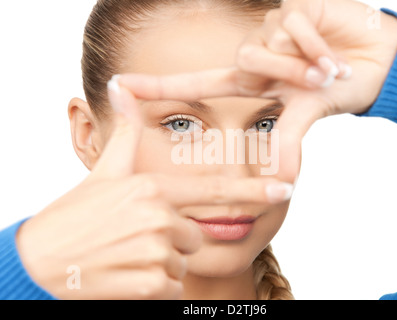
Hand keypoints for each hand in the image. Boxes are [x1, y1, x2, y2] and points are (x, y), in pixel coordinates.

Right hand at [16, 80, 291, 299]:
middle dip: (174, 240)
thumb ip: (126, 134)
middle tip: (136, 239)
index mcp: (152, 188)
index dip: (252, 190)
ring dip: (162, 265)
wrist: (41, 259)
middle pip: (195, 235)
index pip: (214, 188)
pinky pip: (172, 287)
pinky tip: (126, 275)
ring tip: (128, 256)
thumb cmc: (76, 215)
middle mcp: (157, 217)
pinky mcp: (148, 285)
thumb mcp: (104, 171)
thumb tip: (121, 87)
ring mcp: (154, 253)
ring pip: (183, 264)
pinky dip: (153, 287)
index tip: (284, 188)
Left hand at [115, 0, 396, 181]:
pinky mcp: (290, 6)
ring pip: (269, 46)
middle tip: (319, 82)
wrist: (374, 62)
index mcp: (249, 83)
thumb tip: (281, 181)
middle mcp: (253, 54)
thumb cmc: (336, 90)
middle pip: (244, 63)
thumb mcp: (307, 116)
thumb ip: (288, 143)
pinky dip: (319, 45)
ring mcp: (270, 27)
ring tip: (331, 68)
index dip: (156, 88)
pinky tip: (335, 49)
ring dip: (307, 65)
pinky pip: (294, 25)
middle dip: (287, 76)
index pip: (194, 85)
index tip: (118, 86)